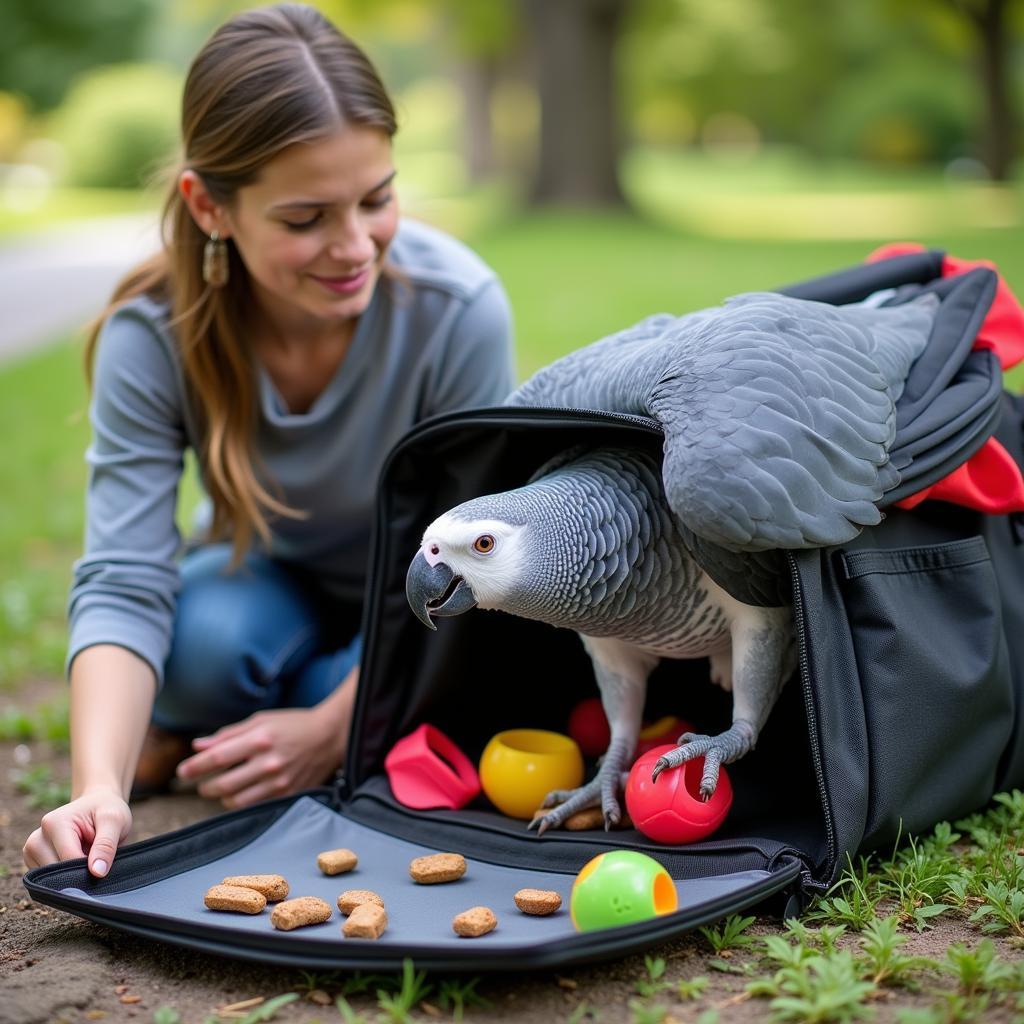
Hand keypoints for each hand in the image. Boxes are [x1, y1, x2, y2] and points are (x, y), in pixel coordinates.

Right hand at [23, 788, 131, 876]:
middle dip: (79, 872)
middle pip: (56, 872)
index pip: (68, 859)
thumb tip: (97, 872)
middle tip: (97, 858)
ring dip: (72, 874)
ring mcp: (33, 850)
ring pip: (51, 879)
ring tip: (86, 855)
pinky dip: (65, 876)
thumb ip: (106, 845)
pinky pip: (48, 880)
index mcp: (54, 823)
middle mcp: (38, 837)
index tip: (103, 865)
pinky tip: (77, 860)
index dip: (88, 867)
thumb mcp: (114, 821)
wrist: (97, 803)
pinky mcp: (34, 860)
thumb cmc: (106, 810)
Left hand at [176, 705, 346, 808]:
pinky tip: (241, 793)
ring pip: (236, 801)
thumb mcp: (261, 721)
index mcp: (260, 739)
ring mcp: (279, 782)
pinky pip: (255, 806)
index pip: (217, 758)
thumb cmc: (292, 724)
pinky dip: (242, 802)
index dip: (195, 767)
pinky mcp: (288, 794)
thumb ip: (228, 735)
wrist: (329, 736)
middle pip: (223, 785)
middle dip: (205, 787)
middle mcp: (269, 762)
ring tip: (221, 789)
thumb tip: (197, 746)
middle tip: (201, 784)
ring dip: (222, 797)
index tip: (183, 771)